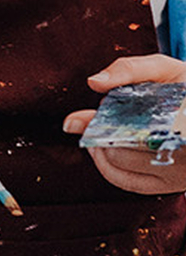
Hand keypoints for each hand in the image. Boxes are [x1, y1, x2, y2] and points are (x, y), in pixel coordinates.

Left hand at [64, 54, 185, 194]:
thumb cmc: (183, 85)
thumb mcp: (163, 69)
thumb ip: (129, 70)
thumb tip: (93, 82)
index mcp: (181, 127)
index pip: (133, 133)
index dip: (101, 126)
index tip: (80, 118)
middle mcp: (182, 157)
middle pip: (122, 154)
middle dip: (99, 137)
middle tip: (92, 121)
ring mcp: (177, 177)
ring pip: (122, 172)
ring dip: (100, 153)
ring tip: (96, 133)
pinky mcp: (169, 186)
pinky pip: (129, 183)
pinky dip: (108, 168)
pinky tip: (103, 149)